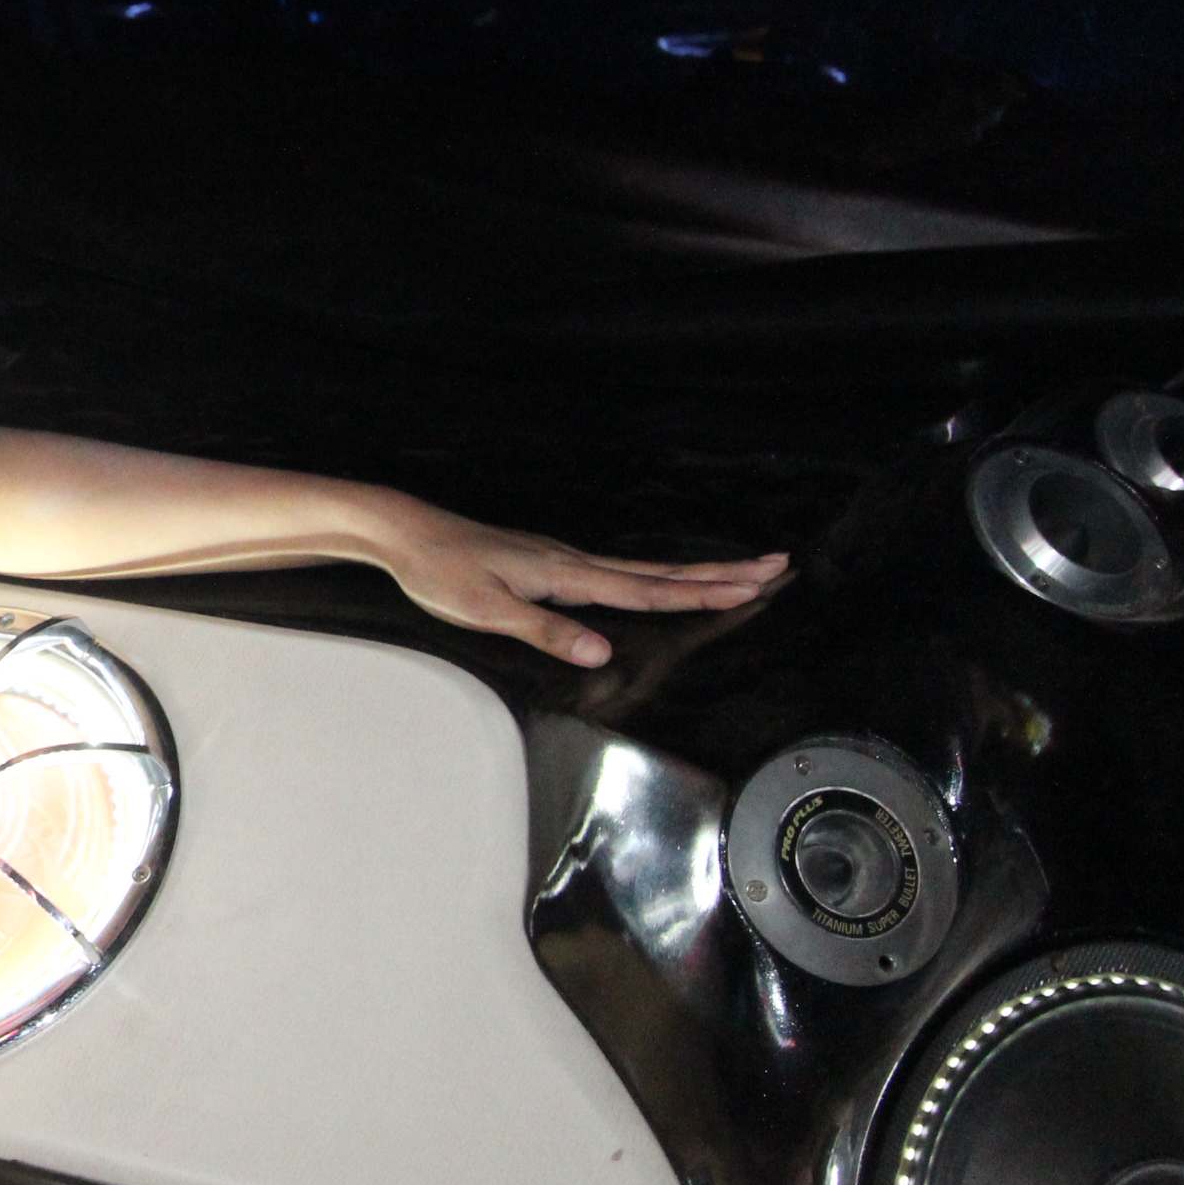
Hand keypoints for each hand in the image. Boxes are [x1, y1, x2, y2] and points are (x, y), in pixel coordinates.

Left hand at [368, 495, 787, 666]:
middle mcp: (575, 563)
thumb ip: (546, 631)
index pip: (649, 590)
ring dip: (695, 575)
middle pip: (662, 574)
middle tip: (777, 567)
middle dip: (721, 575)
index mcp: (568, 574)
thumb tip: (602, 651)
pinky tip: (659, 585)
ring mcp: (564, 561)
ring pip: (644, 571)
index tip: (755, 587)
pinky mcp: (550, 565)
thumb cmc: (441, 571)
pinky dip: (654, 579)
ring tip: (738, 573)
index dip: (703, 594)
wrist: (406, 533)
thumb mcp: (488, 608)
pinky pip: (618, 573)